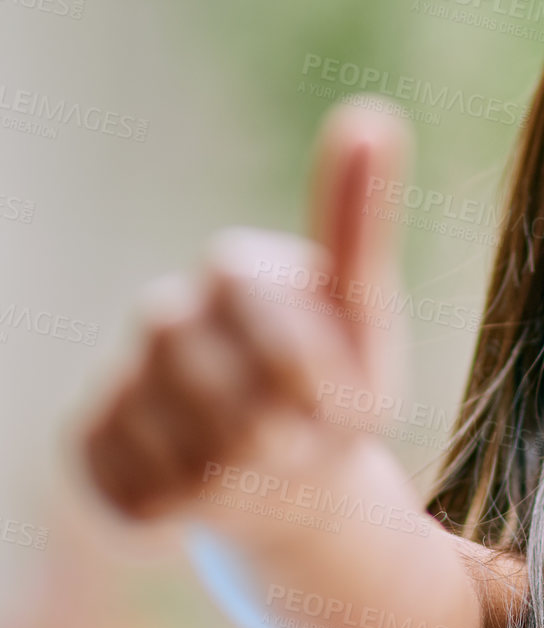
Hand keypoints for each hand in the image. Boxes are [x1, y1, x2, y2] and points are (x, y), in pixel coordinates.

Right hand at [78, 95, 413, 522]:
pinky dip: (192, 515)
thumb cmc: (336, 397)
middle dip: (282, 435)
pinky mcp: (89, 446)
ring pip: (184, 455)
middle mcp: (169, 314)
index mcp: (240, 272)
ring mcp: (122, 379)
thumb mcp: (367, 322)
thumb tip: (371, 112)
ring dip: (244, 481)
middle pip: (221, 391)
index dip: (304, 368)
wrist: (285, 481)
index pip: (250, 299)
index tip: (339, 405)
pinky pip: (138, 496)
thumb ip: (359, 227)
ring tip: (265, 470)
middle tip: (305, 445)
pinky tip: (207, 496)